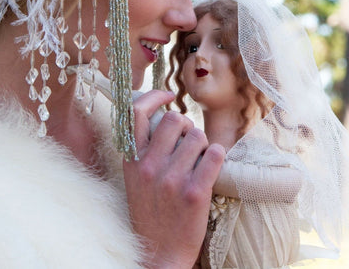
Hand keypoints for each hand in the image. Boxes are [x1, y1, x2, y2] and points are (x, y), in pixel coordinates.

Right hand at [124, 89, 224, 267]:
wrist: (159, 254)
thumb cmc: (150, 213)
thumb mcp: (135, 179)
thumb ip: (144, 149)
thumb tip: (164, 115)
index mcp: (131, 160)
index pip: (135, 112)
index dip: (154, 96)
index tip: (168, 95)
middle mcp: (149, 166)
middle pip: (175, 118)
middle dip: (187, 126)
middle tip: (189, 144)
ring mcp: (171, 179)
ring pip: (198, 136)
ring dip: (203, 146)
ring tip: (198, 164)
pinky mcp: (195, 192)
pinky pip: (215, 153)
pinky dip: (217, 156)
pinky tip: (211, 168)